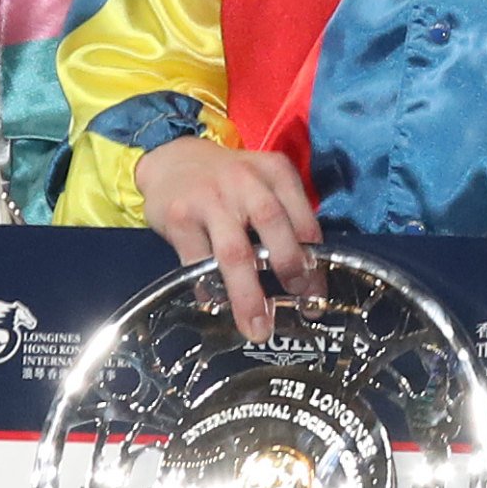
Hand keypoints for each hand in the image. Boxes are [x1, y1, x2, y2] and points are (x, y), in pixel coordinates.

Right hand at [134, 136, 322, 341]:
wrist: (171, 160)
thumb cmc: (227, 182)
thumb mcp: (263, 183)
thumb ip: (285, 220)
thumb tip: (306, 280)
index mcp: (276, 173)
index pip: (304, 223)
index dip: (314, 264)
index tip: (315, 297)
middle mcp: (245, 181)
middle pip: (274, 228)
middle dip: (290, 271)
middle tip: (296, 307)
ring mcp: (209, 198)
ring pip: (235, 252)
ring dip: (249, 295)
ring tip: (257, 328)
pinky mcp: (179, 216)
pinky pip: (197, 262)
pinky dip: (209, 287)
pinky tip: (217, 304)